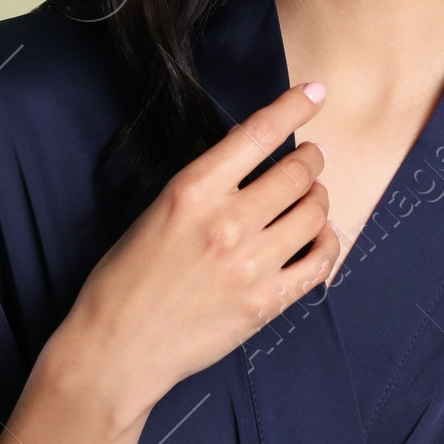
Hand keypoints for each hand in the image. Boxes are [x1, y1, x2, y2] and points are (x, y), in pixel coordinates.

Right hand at [50, 81, 336, 423]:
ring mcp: (250, 265)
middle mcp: (226, 223)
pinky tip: (318, 237)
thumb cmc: (124, 281)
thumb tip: (252, 159)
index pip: (258, 134)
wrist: (116, 350)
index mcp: (191, 192)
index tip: (315, 92)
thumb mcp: (155, 213)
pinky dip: (327, 242)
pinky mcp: (266, 303)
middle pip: (298, 173)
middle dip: (310, 159)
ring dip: (319, 198)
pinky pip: (320, 261)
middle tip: (309, 159)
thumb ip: (205, 186)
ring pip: (314, 213)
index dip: (293, 107)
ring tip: (309, 199)